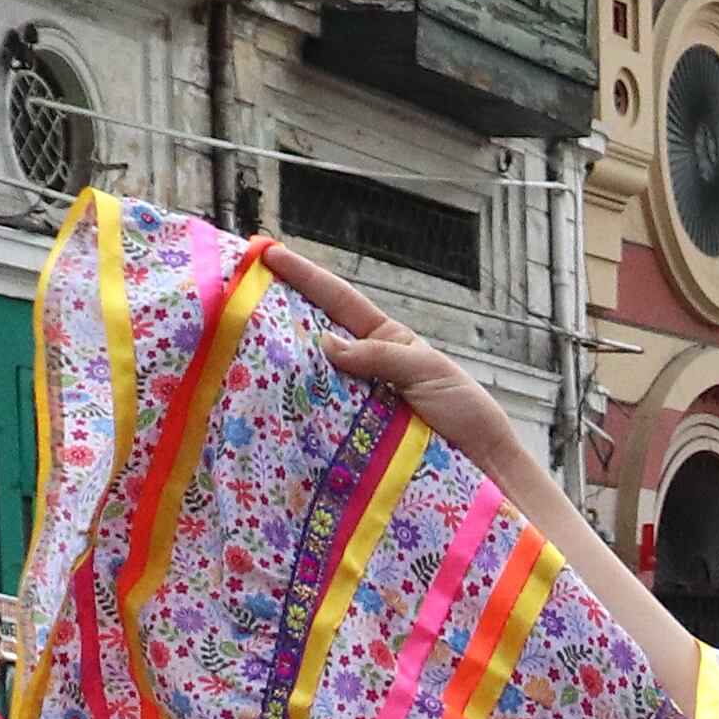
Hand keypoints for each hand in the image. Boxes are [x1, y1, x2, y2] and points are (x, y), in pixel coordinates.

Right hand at [262, 244, 531, 485]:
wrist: (485, 467)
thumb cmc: (466, 412)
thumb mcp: (428, 371)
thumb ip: (380, 355)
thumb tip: (324, 343)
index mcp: (384, 341)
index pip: (338, 300)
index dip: (304, 275)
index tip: (267, 251)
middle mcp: (363, 368)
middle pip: (312, 337)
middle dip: (276, 317)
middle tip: (233, 298)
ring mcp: (354, 401)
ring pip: (308, 378)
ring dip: (278, 368)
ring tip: (236, 348)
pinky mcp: (352, 436)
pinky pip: (318, 418)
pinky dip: (296, 411)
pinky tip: (267, 405)